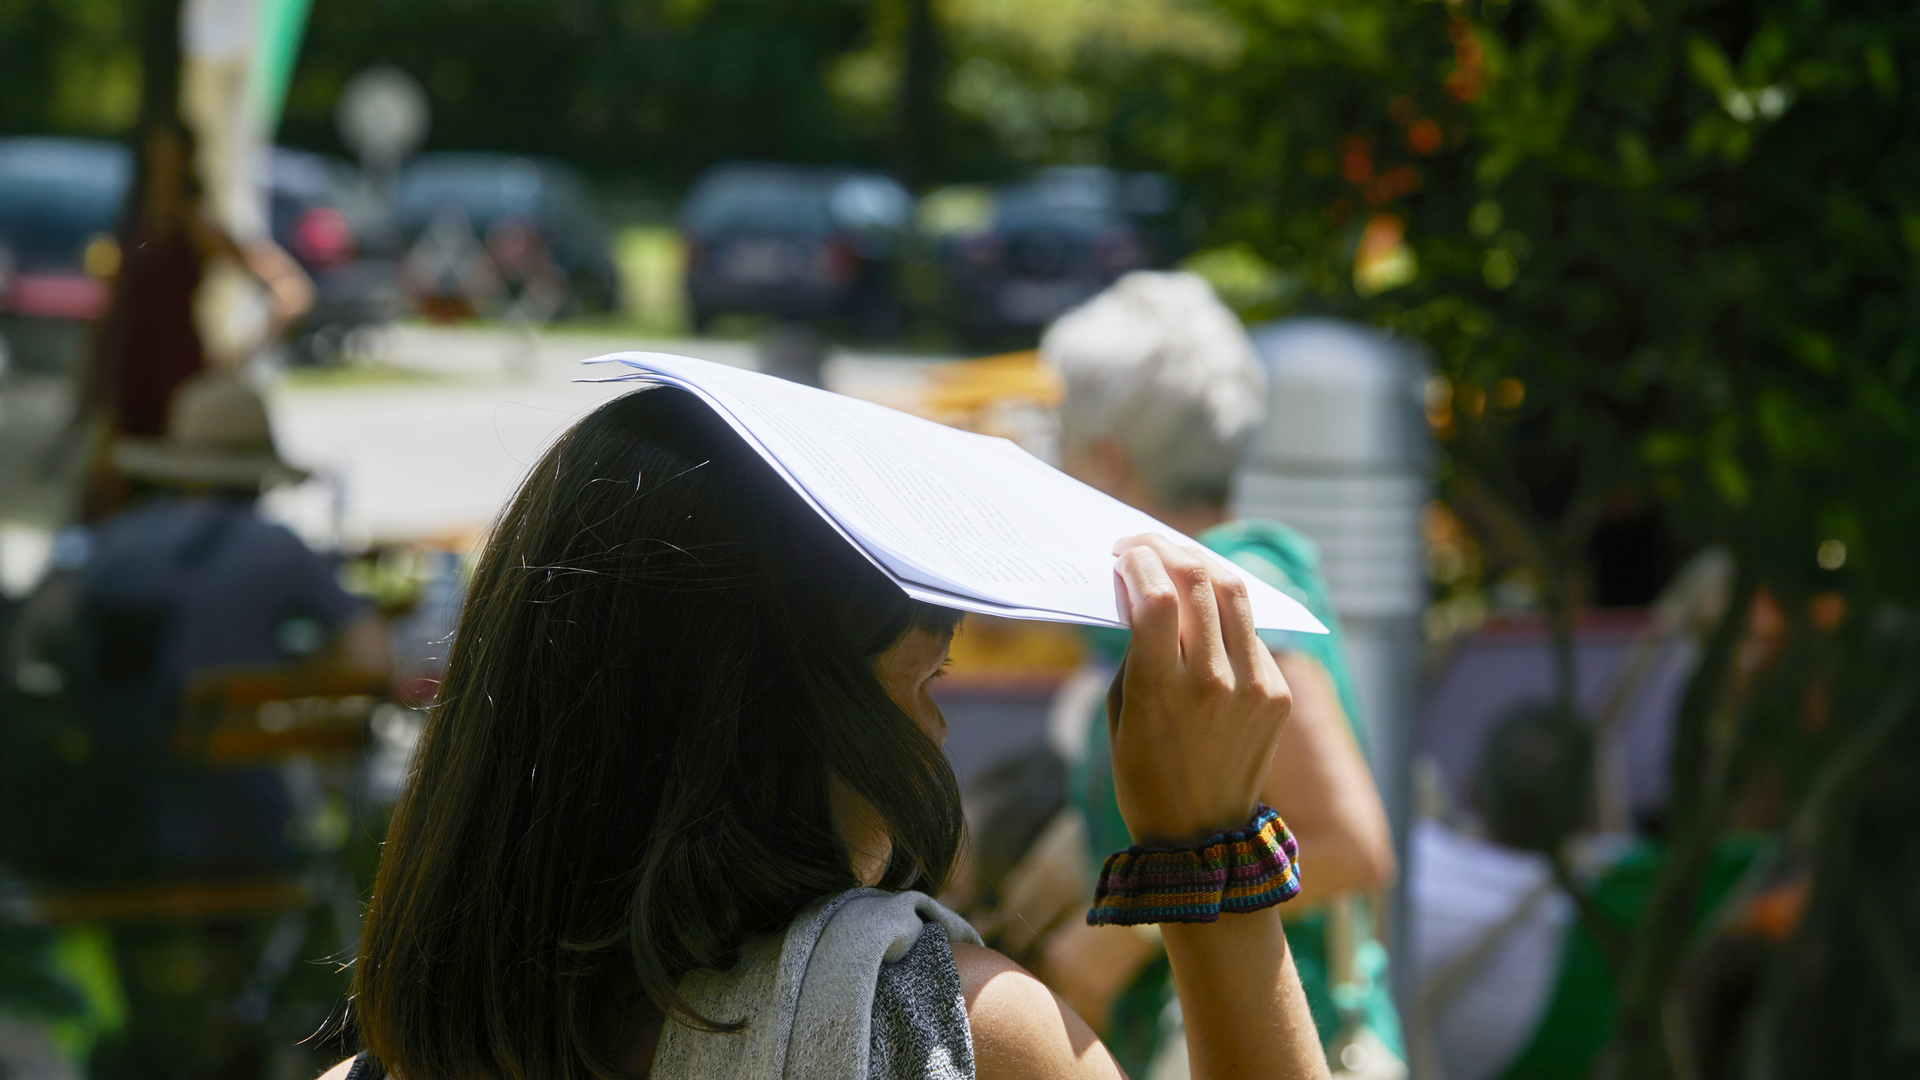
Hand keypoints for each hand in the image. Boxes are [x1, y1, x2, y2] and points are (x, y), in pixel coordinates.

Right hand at [1107, 535, 1291, 846]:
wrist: (1202, 836)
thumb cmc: (1144, 773)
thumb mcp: (1121, 711)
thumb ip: (1134, 649)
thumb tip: (1143, 592)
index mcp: (1162, 690)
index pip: (1156, 595)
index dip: (1138, 559)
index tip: (1122, 552)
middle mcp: (1213, 682)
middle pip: (1199, 581)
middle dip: (1167, 549)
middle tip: (1146, 545)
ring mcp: (1254, 687)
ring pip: (1234, 594)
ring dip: (1202, 568)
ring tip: (1178, 564)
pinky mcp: (1278, 694)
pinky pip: (1251, 633)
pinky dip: (1224, 614)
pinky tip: (1206, 615)